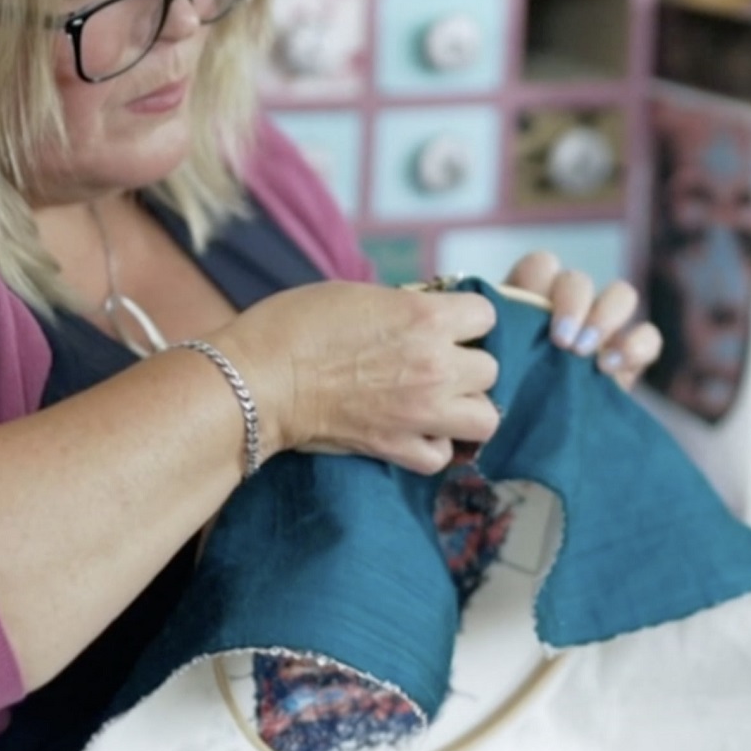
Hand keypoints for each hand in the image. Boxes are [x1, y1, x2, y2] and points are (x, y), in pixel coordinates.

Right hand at [215, 281, 500, 474]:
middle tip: (435, 362)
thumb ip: (404, 308)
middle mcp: (436, 366)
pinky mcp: (396, 446)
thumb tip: (425, 320)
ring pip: (485, 419)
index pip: (487, 315)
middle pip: (491, 369)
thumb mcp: (360, 294)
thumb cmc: (297, 324)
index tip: (443, 323)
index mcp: (427, 317)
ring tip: (438, 401)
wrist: (259, 377)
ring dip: (464, 408)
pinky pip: (442, 456)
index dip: (465, 318)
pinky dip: (433, 446)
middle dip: (466, 363)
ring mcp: (421, 412)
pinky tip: (415, 430)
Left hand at [503, 251, 662, 389]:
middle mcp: (568, 306)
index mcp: (528, 299)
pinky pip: (649, 335)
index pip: (542, 265)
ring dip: (605, 317)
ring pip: (622, 294)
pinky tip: (609, 367)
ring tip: (585, 354)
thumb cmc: (496, 396)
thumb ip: (490, 342)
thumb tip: (487, 329)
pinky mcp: (629, 355)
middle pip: (579, 280)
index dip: (539, 280)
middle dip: (573, 304)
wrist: (526, 437)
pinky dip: (637, 345)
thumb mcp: (487, 367)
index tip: (528, 315)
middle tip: (561, 342)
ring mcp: (602, 328)